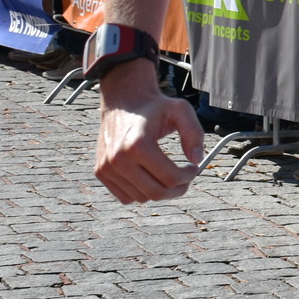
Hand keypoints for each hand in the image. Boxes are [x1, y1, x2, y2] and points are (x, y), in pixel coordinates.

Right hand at [94, 63, 203, 202]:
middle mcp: (118, 159)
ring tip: (168, 174)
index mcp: (138, 144)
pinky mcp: (100, 172)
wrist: (123, 100)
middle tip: (186, 178)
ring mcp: (106, 167)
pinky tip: (150, 176)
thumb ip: (194, 134)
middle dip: (178, 189)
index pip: (170, 178)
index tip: (194, 167)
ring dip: (160, 190)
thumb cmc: (155, 106)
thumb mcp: (181, 110)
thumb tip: (198, 160)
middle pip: (156, 192)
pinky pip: (126, 197)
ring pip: (142, 198)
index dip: (189, 176)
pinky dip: (141, 192)